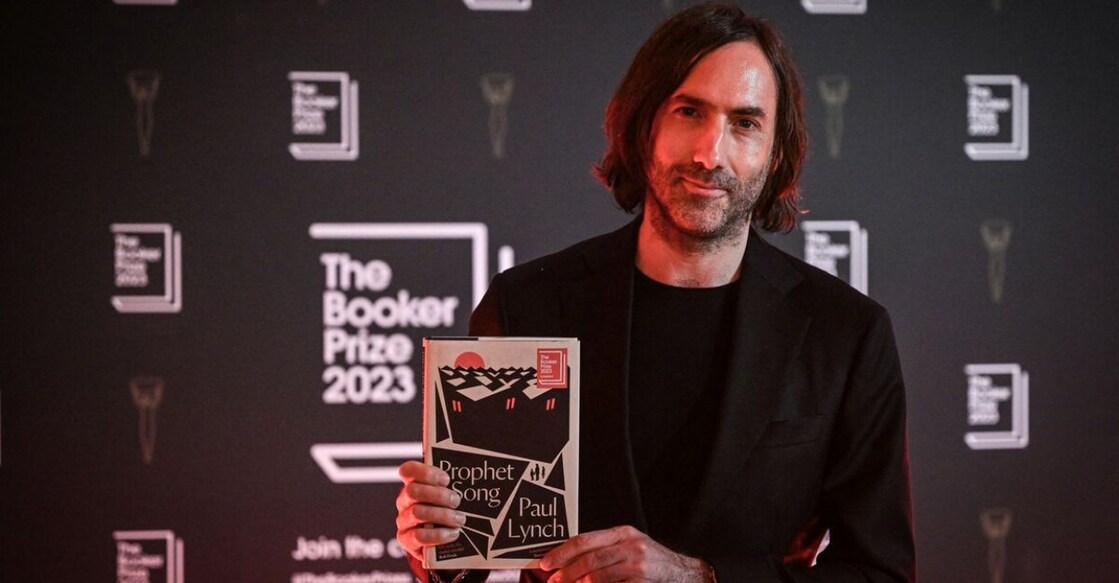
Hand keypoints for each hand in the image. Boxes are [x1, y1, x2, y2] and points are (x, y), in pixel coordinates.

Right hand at [394, 460, 466, 559]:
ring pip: (417, 512)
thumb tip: (473, 481)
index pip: (408, 470)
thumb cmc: (448, 513)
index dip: (426, 472)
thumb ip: (455, 487)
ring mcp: (404, 521)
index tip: (446, 479)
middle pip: (412, 491)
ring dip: (442, 515)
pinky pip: (418, 536)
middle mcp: (405, 501)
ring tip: (459, 520)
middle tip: (456, 501)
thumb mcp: (450, 497)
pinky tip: (453, 534)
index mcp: (414, 485)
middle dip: (438, 495)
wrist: (442, 544)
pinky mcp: (406, 540)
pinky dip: (439, 535)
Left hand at [539, 525, 713, 582]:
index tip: (546, 563)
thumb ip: (604, 550)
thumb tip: (569, 560)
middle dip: (566, 572)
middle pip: (588, 559)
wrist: (685, 574)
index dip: (562, 552)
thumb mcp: (629, 547)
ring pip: (597, 576)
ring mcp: (637, 565)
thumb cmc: (653, 562)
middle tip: (554, 581)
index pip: (585, 540)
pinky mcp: (641, 582)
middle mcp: (630, 546)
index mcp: (622, 533)